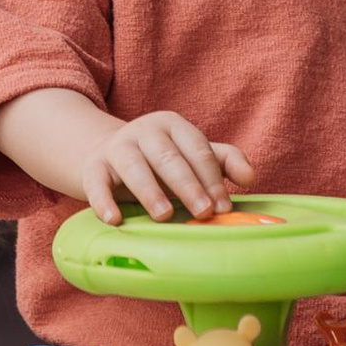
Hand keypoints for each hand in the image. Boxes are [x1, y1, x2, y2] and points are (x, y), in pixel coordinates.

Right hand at [87, 110, 254, 222]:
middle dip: (188, 185)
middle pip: (168, 157)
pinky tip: (114, 219)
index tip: (223, 207)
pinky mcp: (93, 166)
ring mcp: (117, 147)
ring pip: (134, 166)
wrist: (107, 153)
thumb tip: (251, 178)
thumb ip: (224, 161)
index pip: (197, 149)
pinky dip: (103, 200)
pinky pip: (97, 182)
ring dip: (150, 191)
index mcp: (173, 125)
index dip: (212, 178)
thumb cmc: (161, 159)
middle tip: (204, 212)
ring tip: (164, 215)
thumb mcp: (191, 154)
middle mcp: (145, 131)